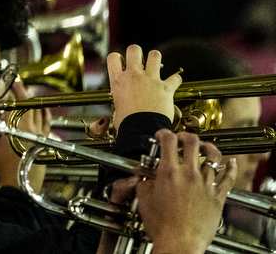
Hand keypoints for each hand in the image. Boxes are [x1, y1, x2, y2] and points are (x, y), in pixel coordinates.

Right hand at [0, 81, 52, 190]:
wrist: (20, 185)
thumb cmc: (4, 166)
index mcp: (16, 125)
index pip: (16, 102)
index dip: (14, 90)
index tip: (10, 82)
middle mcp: (31, 127)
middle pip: (30, 104)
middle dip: (24, 92)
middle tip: (18, 85)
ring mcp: (41, 134)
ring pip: (40, 112)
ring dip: (35, 101)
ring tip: (29, 95)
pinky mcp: (46, 141)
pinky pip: (47, 123)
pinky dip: (45, 114)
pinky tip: (43, 111)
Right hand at [108, 45, 179, 126]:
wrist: (142, 130)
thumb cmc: (128, 123)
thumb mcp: (116, 108)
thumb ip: (120, 100)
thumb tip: (123, 104)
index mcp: (118, 80)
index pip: (114, 57)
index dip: (118, 58)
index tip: (122, 63)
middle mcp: (133, 76)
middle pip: (134, 49)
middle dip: (137, 52)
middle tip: (139, 60)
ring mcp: (150, 80)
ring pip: (154, 55)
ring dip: (155, 59)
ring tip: (155, 65)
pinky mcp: (165, 88)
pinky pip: (175, 78)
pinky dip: (175, 80)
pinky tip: (173, 83)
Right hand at [136, 131, 234, 253]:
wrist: (180, 243)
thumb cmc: (162, 226)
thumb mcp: (144, 199)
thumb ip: (144, 183)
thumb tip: (145, 178)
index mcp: (169, 172)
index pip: (168, 140)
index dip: (163, 133)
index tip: (161, 136)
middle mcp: (190, 175)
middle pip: (193, 142)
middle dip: (185, 136)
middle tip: (180, 139)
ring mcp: (206, 185)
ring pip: (213, 157)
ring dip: (207, 148)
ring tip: (203, 147)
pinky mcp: (218, 197)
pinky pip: (228, 178)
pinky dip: (231, 167)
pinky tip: (230, 162)